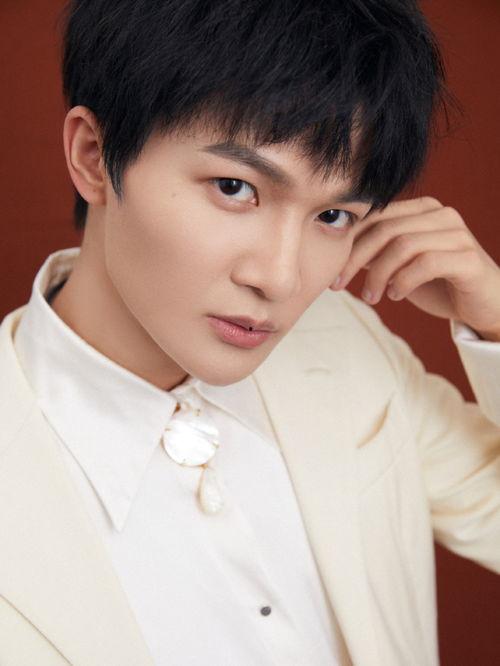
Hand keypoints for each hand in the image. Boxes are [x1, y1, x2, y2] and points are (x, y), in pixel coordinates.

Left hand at [330, 197, 499, 340]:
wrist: (484, 306)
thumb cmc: (440, 284)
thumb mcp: (401, 266)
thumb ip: (377, 253)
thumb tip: (338, 251)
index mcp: (422, 210)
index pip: (376, 217)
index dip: (349, 243)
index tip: (333, 272)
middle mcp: (441, 215)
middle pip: (385, 229)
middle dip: (355, 258)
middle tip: (339, 285)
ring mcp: (457, 234)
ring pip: (403, 245)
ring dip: (378, 274)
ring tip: (371, 296)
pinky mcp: (468, 258)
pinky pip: (425, 263)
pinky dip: (403, 281)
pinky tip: (395, 295)